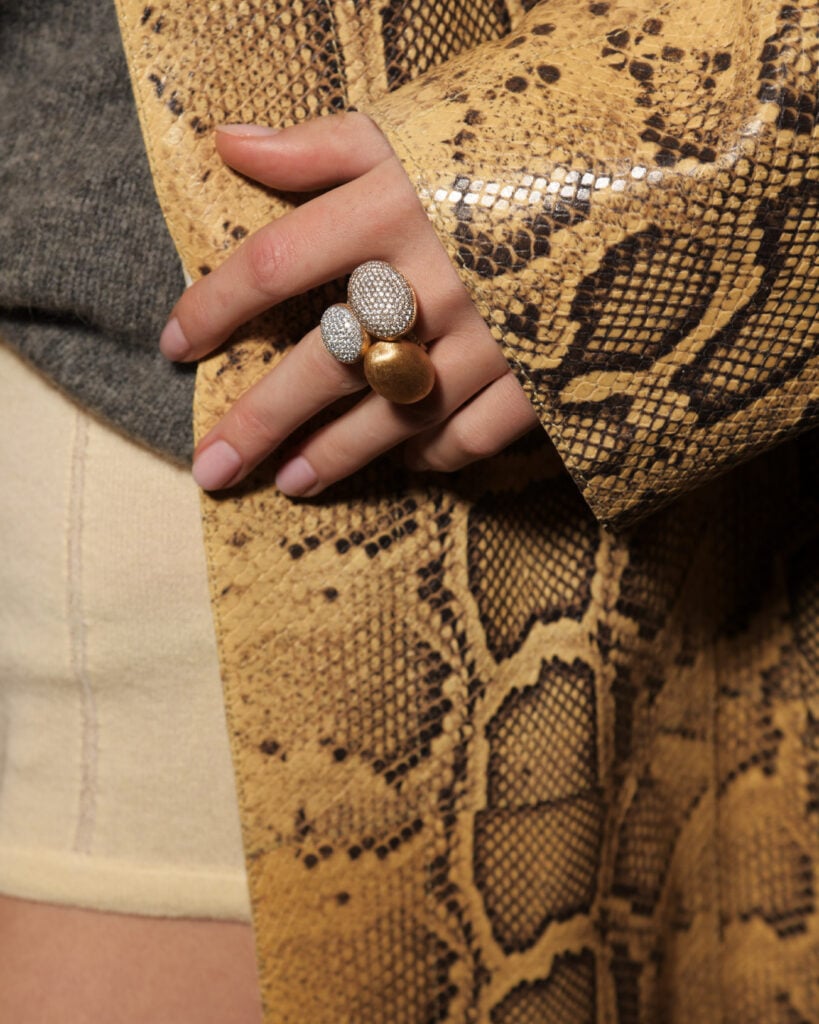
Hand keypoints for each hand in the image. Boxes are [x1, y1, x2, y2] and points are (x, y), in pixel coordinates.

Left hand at [159, 113, 538, 495]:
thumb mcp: (417, 130)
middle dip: (257, 423)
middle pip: (321, 365)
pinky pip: (472, 438)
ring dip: (334, 458)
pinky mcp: (544, 377)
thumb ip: (321, 144)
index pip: (274, 264)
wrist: (648, 173)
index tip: (176, 346)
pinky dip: (432, 457)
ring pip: (392, 418)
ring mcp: (493, 336)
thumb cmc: (515, 149)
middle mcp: (435, 279)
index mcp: (393, 206)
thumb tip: (229, 144)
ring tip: (292, 484)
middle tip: (212, 470)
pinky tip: (405, 462)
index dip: (214, 309)